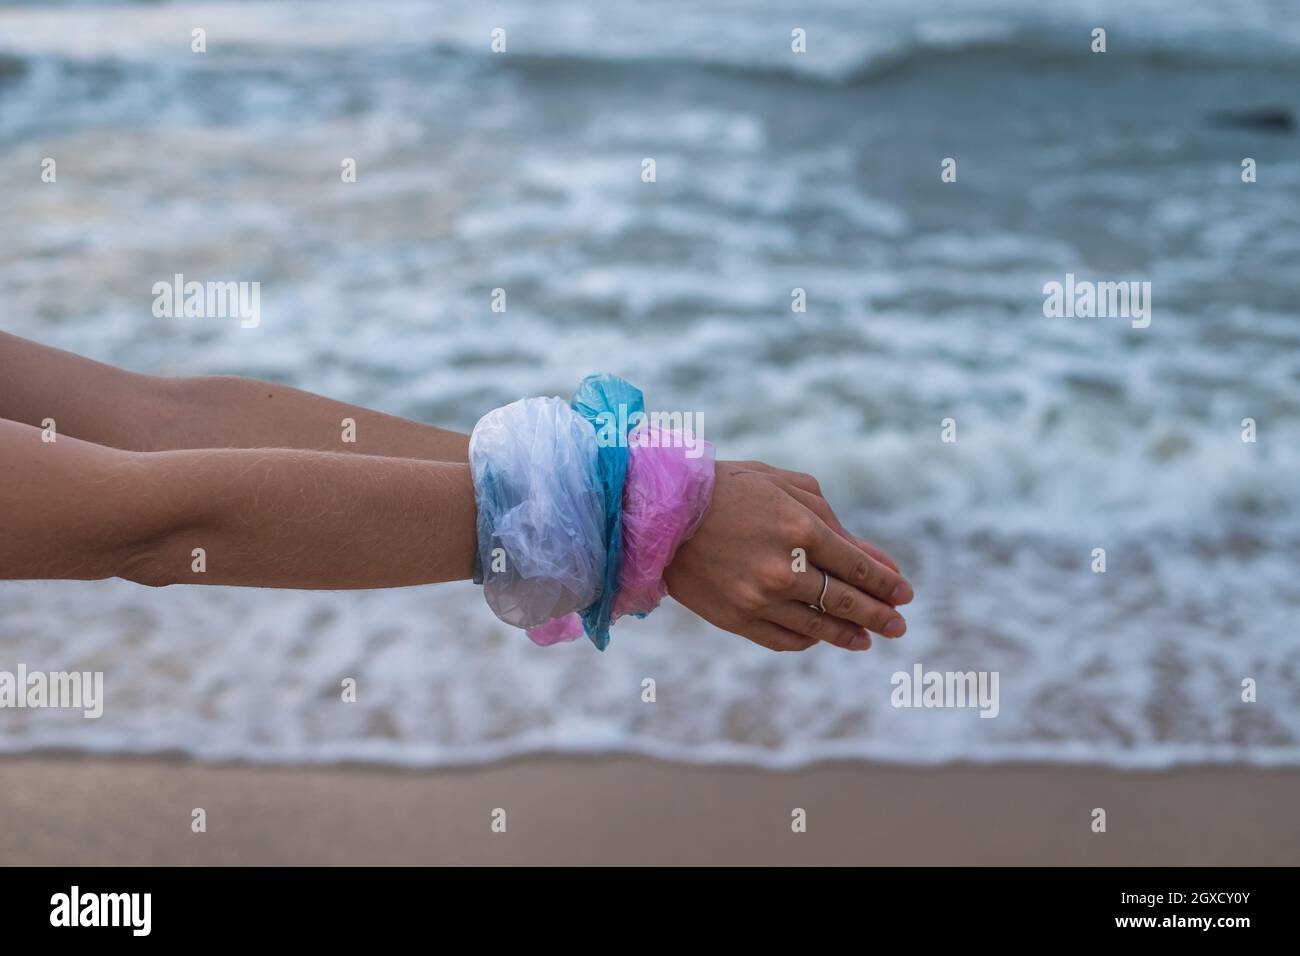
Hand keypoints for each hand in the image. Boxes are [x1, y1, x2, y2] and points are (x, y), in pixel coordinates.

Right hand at [663, 460, 911, 651]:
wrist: (660, 512)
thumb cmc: (729, 489)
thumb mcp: (786, 488)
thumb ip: (835, 523)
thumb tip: (880, 563)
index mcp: (800, 527)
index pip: (859, 565)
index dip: (886, 583)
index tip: (904, 593)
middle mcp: (784, 568)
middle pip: (846, 601)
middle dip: (879, 615)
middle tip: (899, 625)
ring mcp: (759, 598)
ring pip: (819, 627)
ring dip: (850, 634)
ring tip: (868, 638)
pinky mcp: (736, 619)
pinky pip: (784, 639)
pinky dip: (809, 640)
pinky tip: (822, 636)